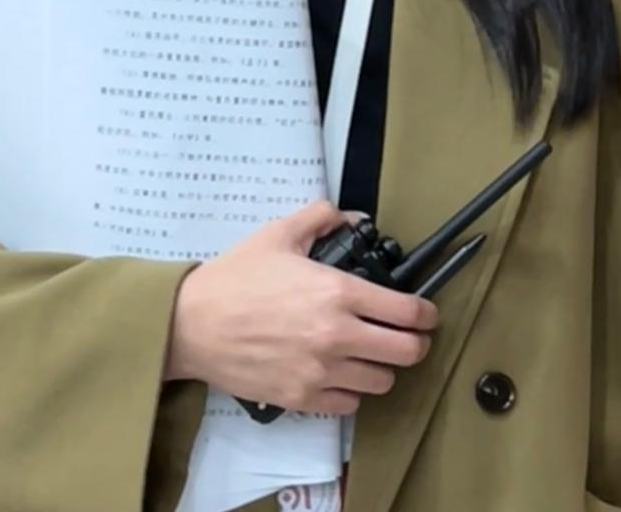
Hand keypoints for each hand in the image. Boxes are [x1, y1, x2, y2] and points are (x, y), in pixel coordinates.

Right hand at [164, 199, 438, 415]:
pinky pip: (349, 405)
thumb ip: (320, 217)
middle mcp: (337, 336)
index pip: (407, 311)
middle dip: (415, 343)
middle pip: (406, 352)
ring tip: (371, 356)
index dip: (426, 313)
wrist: (193, 324)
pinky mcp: (302, 399)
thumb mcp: (279, 234)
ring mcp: (321, 372)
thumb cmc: (235, 278)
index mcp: (338, 293)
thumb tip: (349, 216)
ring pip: (382, 382)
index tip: (427, 314)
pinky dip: (352, 392)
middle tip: (409, 337)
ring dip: (382, 368)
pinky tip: (341, 375)